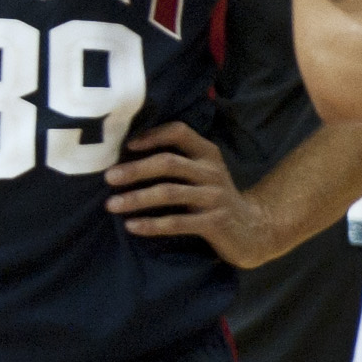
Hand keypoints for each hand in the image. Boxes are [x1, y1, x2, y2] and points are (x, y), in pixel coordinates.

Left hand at [106, 119, 285, 266]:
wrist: (252, 229)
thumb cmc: (213, 197)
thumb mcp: (201, 173)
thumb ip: (176, 161)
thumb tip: (124, 156)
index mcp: (207, 153)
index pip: (179, 132)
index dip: (152, 135)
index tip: (127, 145)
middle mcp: (211, 171)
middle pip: (168, 163)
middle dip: (135, 170)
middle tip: (109, 177)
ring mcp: (214, 197)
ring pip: (169, 193)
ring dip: (137, 198)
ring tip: (111, 204)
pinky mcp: (215, 222)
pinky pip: (177, 222)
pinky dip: (152, 224)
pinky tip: (132, 226)